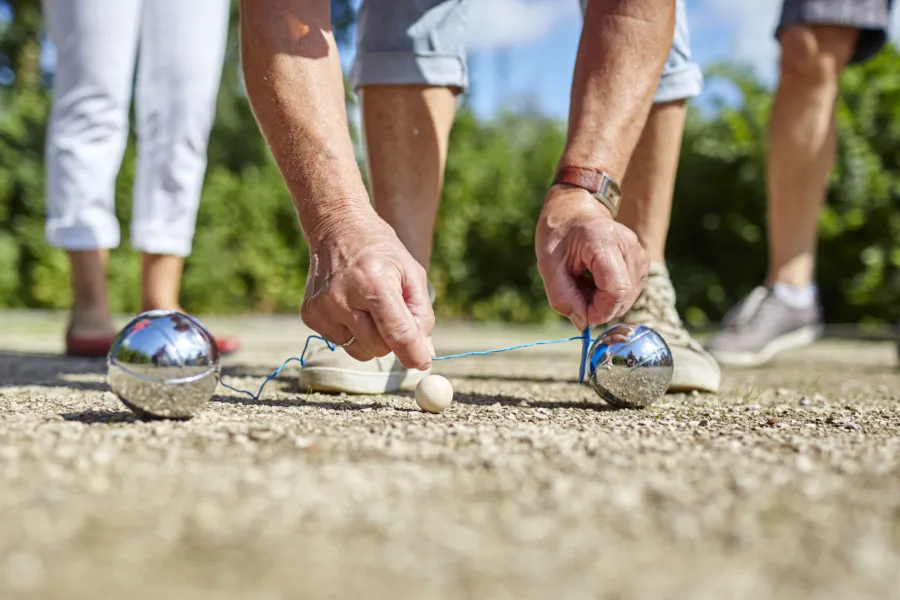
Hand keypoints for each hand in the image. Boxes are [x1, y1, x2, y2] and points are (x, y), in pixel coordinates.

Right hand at [301, 209, 434, 369]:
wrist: (338, 229)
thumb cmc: (381, 252)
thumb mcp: (412, 273)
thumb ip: (421, 315)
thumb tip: (425, 354)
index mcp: (374, 283)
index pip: (397, 332)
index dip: (413, 353)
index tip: (423, 364)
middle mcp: (343, 297)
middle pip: (379, 347)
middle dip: (393, 341)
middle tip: (394, 317)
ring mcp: (323, 308)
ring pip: (359, 351)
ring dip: (372, 339)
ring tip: (370, 308)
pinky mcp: (310, 315)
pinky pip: (341, 343)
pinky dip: (352, 332)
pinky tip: (351, 306)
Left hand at [535, 184, 648, 330]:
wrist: (574, 210)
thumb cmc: (559, 234)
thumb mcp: (549, 266)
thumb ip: (563, 298)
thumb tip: (584, 324)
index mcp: (604, 241)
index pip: (616, 289)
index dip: (600, 310)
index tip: (581, 314)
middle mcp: (629, 246)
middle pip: (624, 296)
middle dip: (599, 307)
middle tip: (576, 295)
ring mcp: (639, 253)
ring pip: (628, 297)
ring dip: (604, 302)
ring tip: (583, 284)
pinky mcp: (642, 262)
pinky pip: (629, 292)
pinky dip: (610, 295)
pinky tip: (594, 282)